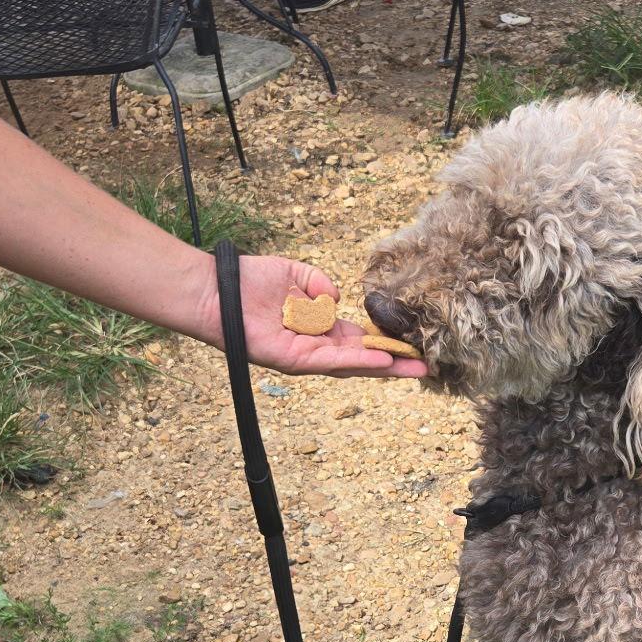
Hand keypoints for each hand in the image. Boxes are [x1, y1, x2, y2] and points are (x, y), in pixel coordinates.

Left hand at [196, 255, 427, 378]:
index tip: (412, 344)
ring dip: (382, 367)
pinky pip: (328, 361)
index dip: (385, 343)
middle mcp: (314, 347)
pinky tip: (378, 360)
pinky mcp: (291, 360)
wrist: (216, 290)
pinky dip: (354, 361)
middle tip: (425, 368)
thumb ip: (319, 283)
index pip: (358, 341)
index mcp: (317, 329)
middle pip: (361, 360)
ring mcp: (303, 356)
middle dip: (394, 364)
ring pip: (350, 365)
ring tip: (412, 368)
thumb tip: (336, 298)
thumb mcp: (295, 274)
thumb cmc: (249, 281)